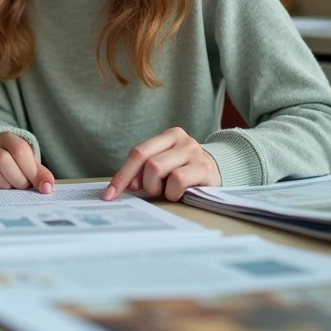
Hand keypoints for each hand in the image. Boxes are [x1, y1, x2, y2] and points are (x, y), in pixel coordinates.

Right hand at [0, 132, 53, 192]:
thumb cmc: (15, 164)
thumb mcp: (29, 164)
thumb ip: (40, 174)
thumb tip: (47, 187)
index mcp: (8, 138)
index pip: (20, 151)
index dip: (32, 171)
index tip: (42, 187)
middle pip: (2, 160)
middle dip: (17, 179)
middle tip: (22, 187)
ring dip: (0, 183)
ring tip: (7, 187)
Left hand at [102, 127, 220, 201]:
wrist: (221, 174)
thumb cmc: (186, 172)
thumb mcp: (166, 166)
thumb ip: (145, 170)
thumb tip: (121, 187)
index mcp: (169, 135)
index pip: (138, 152)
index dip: (122, 175)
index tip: (109, 195)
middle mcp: (182, 139)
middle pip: (146, 161)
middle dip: (143, 183)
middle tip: (150, 192)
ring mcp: (194, 152)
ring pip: (157, 169)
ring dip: (158, 189)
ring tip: (168, 191)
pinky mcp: (204, 168)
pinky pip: (176, 181)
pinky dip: (172, 193)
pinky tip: (181, 194)